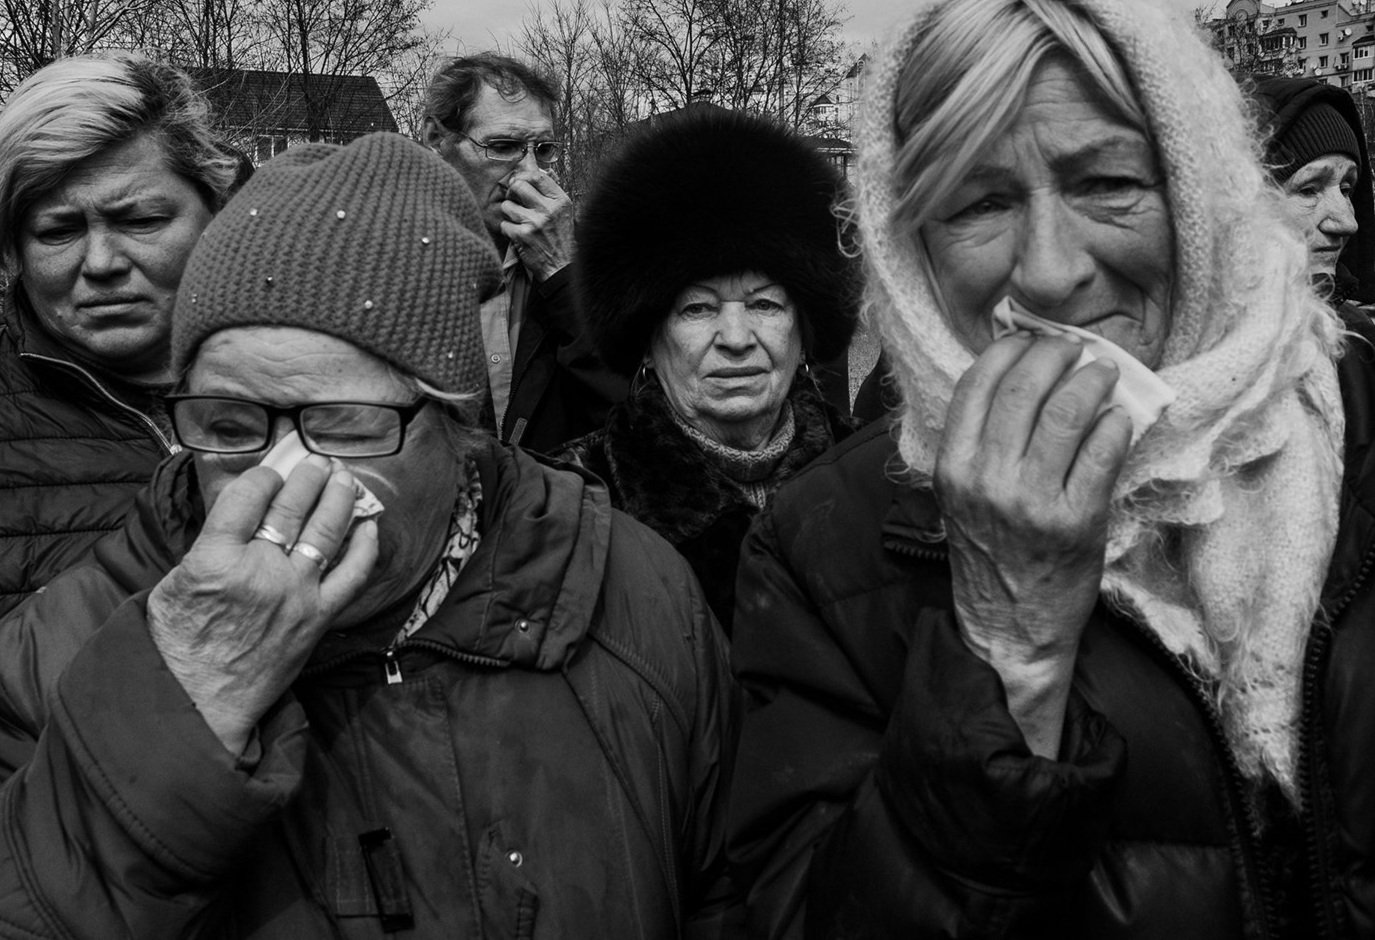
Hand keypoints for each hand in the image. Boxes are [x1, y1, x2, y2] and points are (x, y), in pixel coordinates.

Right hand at [146, 455, 377, 755]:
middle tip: (317, 461)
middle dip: (308, 476)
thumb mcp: (177, 579)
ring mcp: (295, 593)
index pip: (248, 496)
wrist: (199, 701)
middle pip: (292, 507)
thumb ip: (211, 540)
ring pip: (326, 531)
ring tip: (343, 478)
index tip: (270, 472)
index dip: (264, 476)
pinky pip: (353, 574)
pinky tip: (369, 527)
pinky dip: (365, 547)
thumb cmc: (179, 642)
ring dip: (339, 497)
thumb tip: (238, 499)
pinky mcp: (318, 617)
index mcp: (215, 558)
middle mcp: (260, 571)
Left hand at [500, 168, 573, 281]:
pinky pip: (504, 224)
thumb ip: (549, 192)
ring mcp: (534, 223)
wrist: (561, 266)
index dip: (523, 176)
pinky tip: (518, 235)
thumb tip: (534, 172)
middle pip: (518, 186)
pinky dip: (508, 230)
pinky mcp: (522, 236)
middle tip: (514, 200)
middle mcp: (548, 209)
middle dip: (512, 192)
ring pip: (507, 206)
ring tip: (519, 222)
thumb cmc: (561, 238)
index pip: (537, 176)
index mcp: (560, 200)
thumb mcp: (564, 212)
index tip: (518, 182)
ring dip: (509, 214)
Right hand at [934, 332, 1130, 755]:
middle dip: (1056, 355)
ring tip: (1103, 374)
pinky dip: (1115, 425)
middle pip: (1024, 387)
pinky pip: (1103, 452)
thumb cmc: (990, 553)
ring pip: (1066, 412)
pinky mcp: (1076, 520)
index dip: (1008, 350)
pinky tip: (1118, 419)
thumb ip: (979, 444)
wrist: (1010, 626)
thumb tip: (1020, 376)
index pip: (977, 385)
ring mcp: (1032, 500)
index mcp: (952, 468)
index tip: (1030, 340)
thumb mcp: (962, 496)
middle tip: (1075, 350)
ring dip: (1091, 381)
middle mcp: (987, 480)